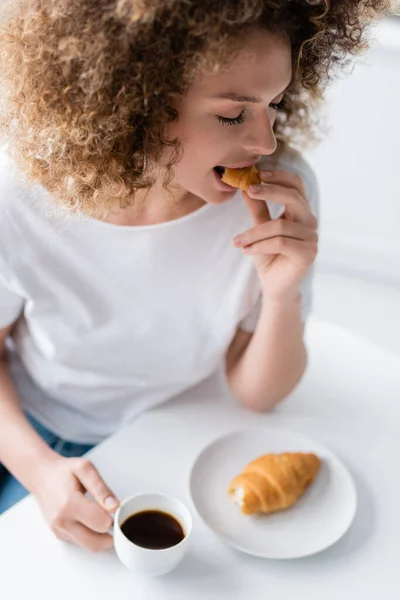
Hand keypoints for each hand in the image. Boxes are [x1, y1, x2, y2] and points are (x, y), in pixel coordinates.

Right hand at [33, 454, 118, 552]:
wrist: (41, 476)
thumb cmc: (63, 471)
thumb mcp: (85, 469)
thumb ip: (101, 488)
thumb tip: (114, 507)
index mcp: (70, 503)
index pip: (100, 523)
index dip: (113, 518)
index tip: (115, 509)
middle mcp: (62, 521)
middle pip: (95, 543)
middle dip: (111, 535)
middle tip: (116, 520)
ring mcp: (59, 530)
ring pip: (88, 546)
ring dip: (101, 538)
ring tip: (104, 518)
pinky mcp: (59, 534)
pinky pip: (80, 542)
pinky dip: (90, 536)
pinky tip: (92, 520)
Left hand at [233, 169, 317, 301]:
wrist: (274, 286)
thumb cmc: (268, 256)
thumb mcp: (259, 229)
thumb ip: (257, 208)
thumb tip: (246, 186)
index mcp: (300, 212)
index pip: (296, 185)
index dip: (279, 176)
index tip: (257, 174)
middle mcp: (310, 223)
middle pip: (294, 197)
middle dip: (269, 191)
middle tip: (248, 190)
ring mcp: (312, 238)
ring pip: (280, 226)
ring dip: (254, 232)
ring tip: (237, 241)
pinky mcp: (308, 254)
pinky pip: (280, 242)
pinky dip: (259, 245)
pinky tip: (246, 250)